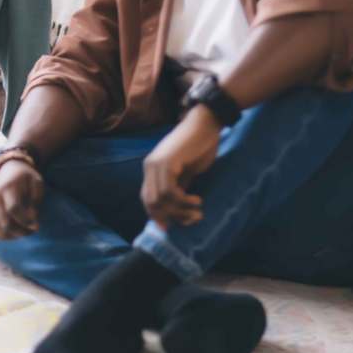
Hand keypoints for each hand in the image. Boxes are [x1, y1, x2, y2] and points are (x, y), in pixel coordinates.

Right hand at [0, 158, 44, 238]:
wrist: (7, 170)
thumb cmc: (25, 178)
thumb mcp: (36, 183)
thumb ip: (36, 200)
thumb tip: (32, 219)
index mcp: (7, 188)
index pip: (13, 209)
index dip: (25, 221)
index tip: (37, 226)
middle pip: (6, 224)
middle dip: (22, 232)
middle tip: (33, 230)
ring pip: (1, 232)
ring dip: (16, 236)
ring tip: (27, 230)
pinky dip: (9, 236)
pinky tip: (18, 229)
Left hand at [140, 106, 222, 228]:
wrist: (205, 124)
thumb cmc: (198, 146)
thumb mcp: (186, 172)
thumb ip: (179, 187)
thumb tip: (177, 209)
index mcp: (151, 169)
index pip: (147, 199)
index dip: (156, 216)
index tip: (170, 228)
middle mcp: (150, 167)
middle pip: (151, 203)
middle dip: (170, 217)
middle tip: (192, 220)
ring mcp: (156, 164)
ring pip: (160, 200)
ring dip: (180, 211)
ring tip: (197, 211)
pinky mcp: (167, 163)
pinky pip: (170, 192)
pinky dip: (183, 201)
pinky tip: (197, 201)